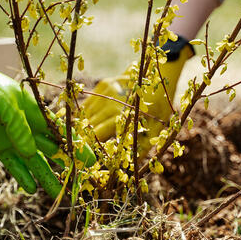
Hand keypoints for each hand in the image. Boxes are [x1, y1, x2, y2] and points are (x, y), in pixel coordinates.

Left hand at [0, 39, 92, 198]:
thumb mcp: (0, 102)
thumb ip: (16, 125)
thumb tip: (30, 152)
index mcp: (35, 112)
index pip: (61, 132)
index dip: (76, 145)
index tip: (89, 160)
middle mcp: (29, 128)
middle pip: (54, 150)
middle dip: (68, 164)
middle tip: (81, 181)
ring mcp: (15, 139)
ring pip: (36, 162)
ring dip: (47, 178)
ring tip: (59, 196)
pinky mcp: (0, 148)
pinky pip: (14, 166)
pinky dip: (23, 177)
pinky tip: (31, 190)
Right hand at [82, 36, 193, 151]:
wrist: (162, 74)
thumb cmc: (161, 105)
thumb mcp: (157, 128)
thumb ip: (143, 147)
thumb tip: (132, 165)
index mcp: (122, 115)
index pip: (98, 135)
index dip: (91, 147)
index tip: (88, 158)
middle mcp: (110, 102)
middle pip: (88, 125)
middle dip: (84, 139)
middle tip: (81, 151)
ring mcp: (105, 90)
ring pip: (85, 113)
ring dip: (81, 126)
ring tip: (78, 138)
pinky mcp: (104, 83)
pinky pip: (88, 102)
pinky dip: (83, 113)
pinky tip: (81, 123)